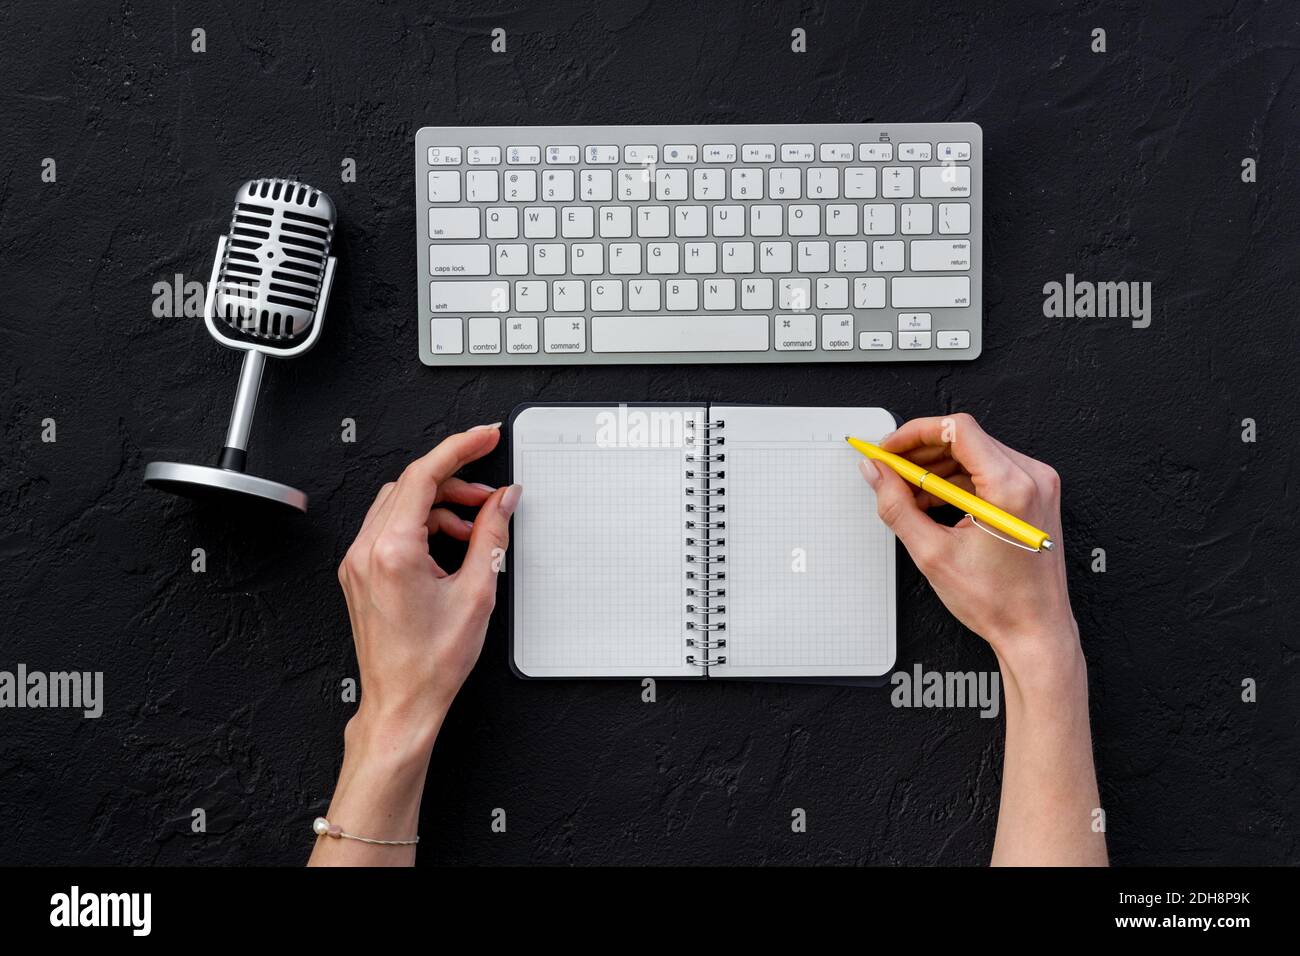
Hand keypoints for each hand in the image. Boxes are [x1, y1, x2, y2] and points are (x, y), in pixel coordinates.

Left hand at [338, 423, 520, 751]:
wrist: (402, 702)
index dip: (459, 448)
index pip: (424, 475)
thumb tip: (502, 501)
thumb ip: (492, 535)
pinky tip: (451, 544)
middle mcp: (367, 550)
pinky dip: (423, 525)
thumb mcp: (476, 593)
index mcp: (392, 550)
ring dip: (440, 504)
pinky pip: (390, 528)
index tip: (484, 437)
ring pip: (399, 504)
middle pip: (411, 486)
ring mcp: (358, 562)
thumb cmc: (431, 663)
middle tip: (491, 495)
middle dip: (455, 481)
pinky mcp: (360, 573)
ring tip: (476, 525)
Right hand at [860, 413, 1077, 673]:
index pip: (957, 429)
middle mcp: (1032, 478)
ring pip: (975, 453)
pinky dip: (957, 480)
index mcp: (1011, 488)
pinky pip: (989, 471)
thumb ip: (897, 506)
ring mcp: (1038, 485)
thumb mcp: (933, 553)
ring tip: (908, 493)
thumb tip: (876, 474)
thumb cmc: (999, 602)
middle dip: (921, 452)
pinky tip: (933, 501)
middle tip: (889, 470)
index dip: (915, 433)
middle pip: (965, 439)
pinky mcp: (1036, 494)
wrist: (1035, 631)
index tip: (889, 448)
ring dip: (937, 468)